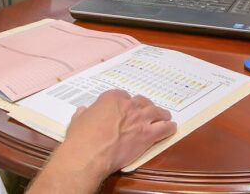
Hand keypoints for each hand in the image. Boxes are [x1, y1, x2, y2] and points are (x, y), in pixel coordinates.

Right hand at [27, 90, 176, 192]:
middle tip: (146, 112)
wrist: (89, 154)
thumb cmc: (80, 138)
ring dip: (161, 114)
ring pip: (156, 112)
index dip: (126, 103)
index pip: (123, 95)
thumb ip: (83, 114)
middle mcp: (129, 105)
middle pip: (142, 102)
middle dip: (145, 107)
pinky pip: (164, 128)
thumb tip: (82, 111)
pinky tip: (171, 128)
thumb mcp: (77, 121)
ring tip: (165, 117)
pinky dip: (169, 128)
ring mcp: (140, 119)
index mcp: (111, 98)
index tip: (125, 109)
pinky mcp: (148, 134)